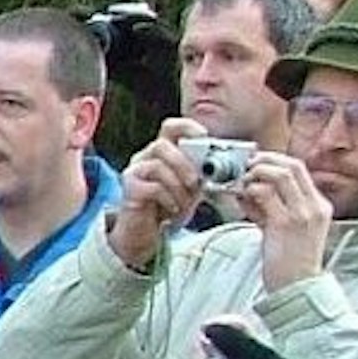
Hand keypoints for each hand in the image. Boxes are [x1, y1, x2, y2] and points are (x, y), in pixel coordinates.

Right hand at [108, 118, 205, 269]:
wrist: (147, 231)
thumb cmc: (170, 205)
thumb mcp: (193, 186)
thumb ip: (204, 172)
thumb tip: (228, 164)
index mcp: (163, 151)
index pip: (171, 127)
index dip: (188, 127)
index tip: (204, 137)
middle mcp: (145, 157)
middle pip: (162, 145)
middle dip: (184, 164)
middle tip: (196, 182)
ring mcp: (134, 172)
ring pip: (157, 167)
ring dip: (178, 187)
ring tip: (183, 203)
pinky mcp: (130, 189)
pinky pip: (153, 188)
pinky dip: (168, 200)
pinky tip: (172, 210)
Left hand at [234, 151, 333, 290]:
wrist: (296, 287)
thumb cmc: (287, 262)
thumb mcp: (283, 230)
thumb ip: (268, 209)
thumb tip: (245, 192)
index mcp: (318, 206)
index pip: (299, 169)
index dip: (274, 160)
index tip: (255, 162)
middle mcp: (314, 207)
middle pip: (291, 166)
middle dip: (264, 161)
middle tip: (244, 167)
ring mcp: (302, 214)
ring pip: (279, 176)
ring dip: (255, 174)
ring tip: (241, 184)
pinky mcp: (284, 224)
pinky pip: (265, 195)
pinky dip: (249, 191)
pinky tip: (240, 198)